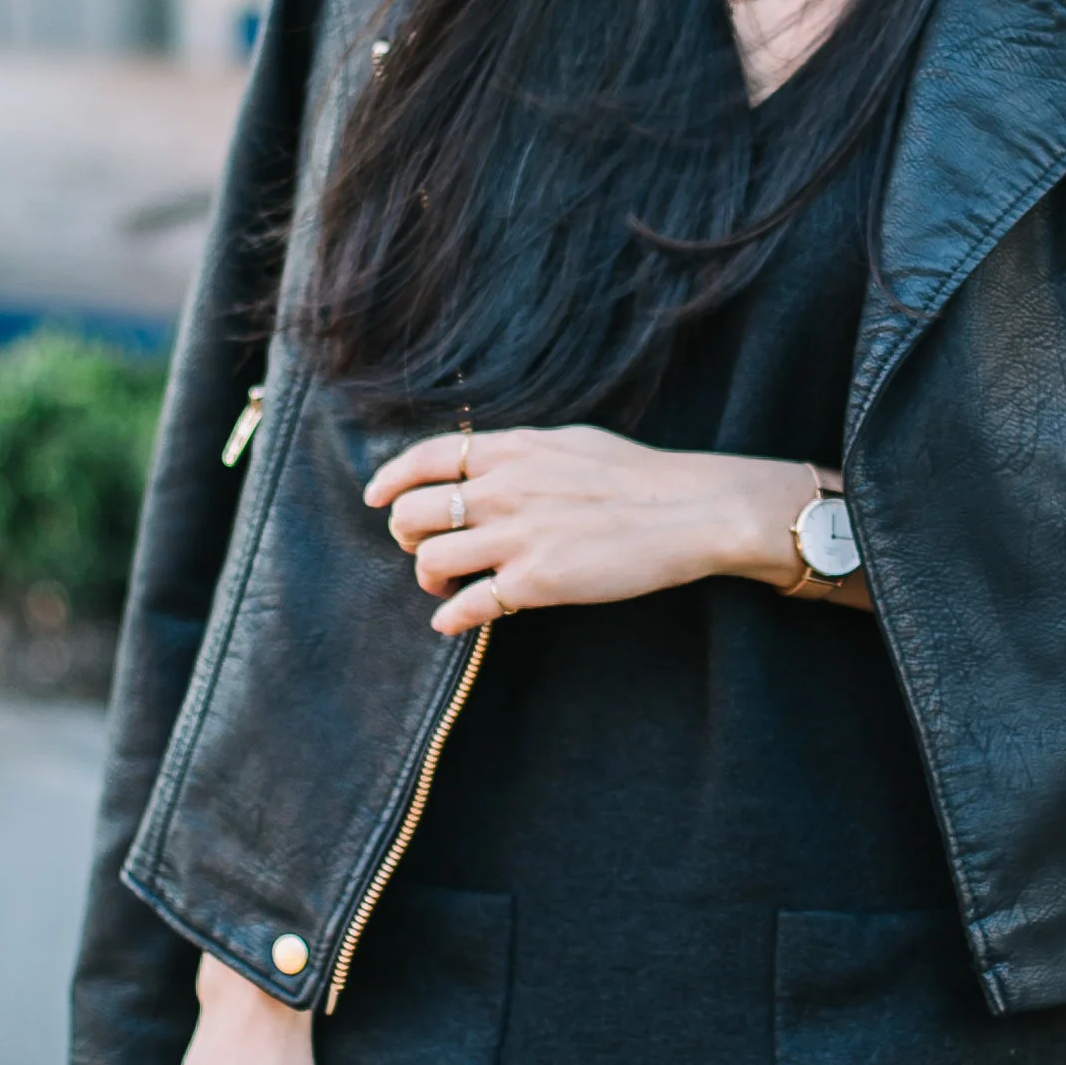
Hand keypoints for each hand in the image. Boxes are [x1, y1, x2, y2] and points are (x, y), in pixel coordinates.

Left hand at [365, 423, 827, 632]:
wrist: (689, 512)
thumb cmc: (637, 477)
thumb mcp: (569, 443)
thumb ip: (519, 453)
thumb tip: (481, 460)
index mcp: (510, 450)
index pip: (425, 457)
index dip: (389, 479)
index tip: (375, 498)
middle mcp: (503, 489)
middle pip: (413, 513)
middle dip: (407, 536)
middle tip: (422, 549)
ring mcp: (516, 537)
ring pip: (429, 561)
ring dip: (427, 579)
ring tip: (442, 587)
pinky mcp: (535, 583)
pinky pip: (468, 605)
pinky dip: (451, 617)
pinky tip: (455, 621)